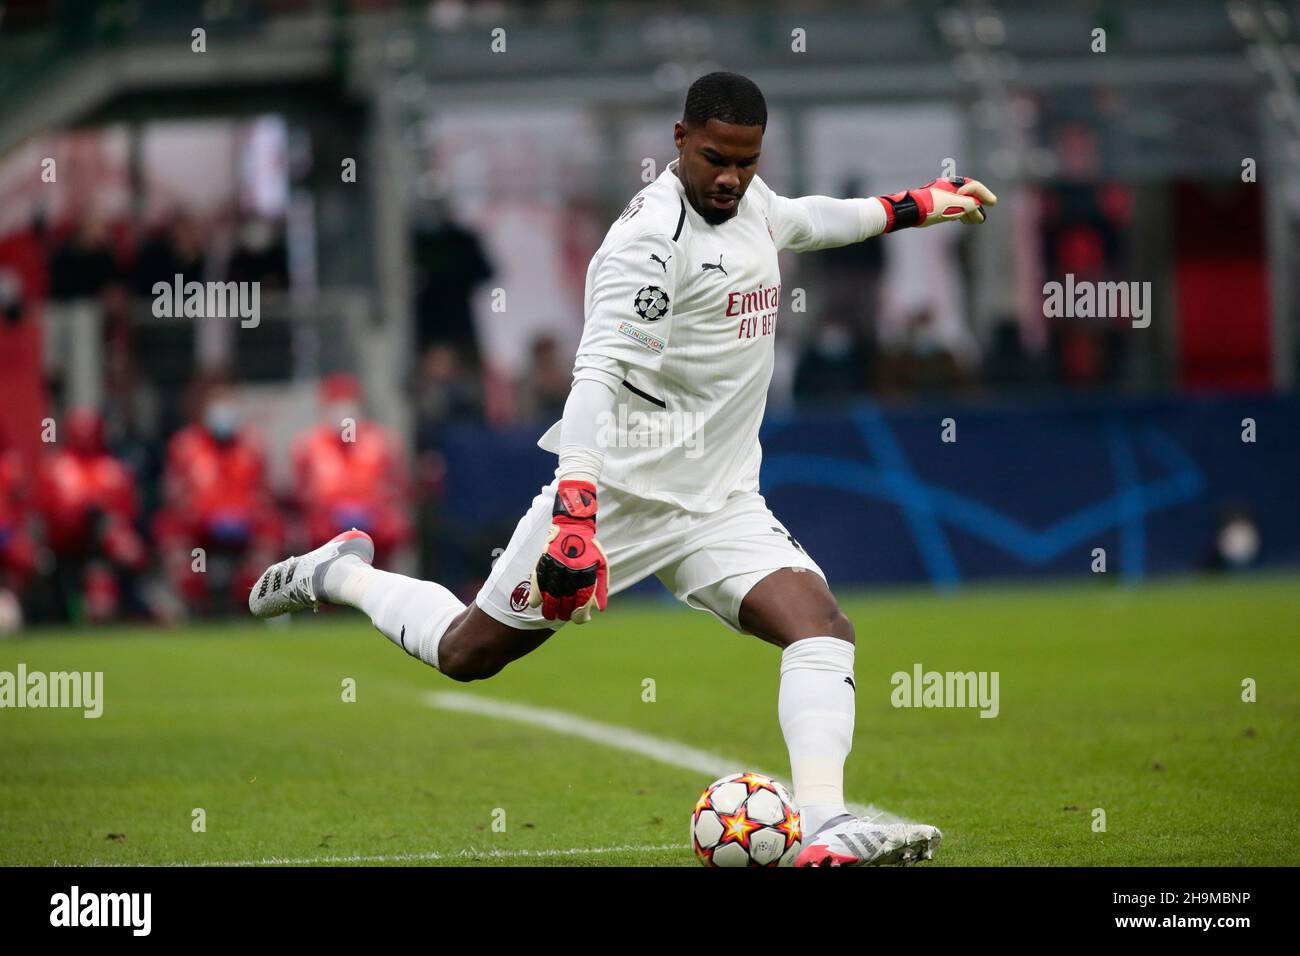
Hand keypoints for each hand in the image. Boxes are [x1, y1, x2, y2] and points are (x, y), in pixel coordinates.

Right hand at [528, 479, 608, 623]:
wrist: (573, 525)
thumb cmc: (589, 548)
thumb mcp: (601, 565)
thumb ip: (600, 588)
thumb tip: (599, 609)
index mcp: (586, 573)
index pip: (583, 601)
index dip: (581, 615)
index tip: (580, 619)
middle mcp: (570, 571)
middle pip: (565, 601)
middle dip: (564, 613)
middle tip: (563, 616)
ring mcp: (556, 567)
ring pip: (549, 595)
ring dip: (548, 609)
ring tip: (550, 614)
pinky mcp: (543, 562)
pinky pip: (537, 583)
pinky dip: (535, 596)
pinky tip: (535, 604)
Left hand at [878, 177, 996, 231]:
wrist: (910, 211)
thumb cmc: (932, 206)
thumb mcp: (956, 206)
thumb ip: (970, 205)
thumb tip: (977, 207)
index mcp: (954, 184)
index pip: (974, 187)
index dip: (985, 195)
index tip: (993, 203)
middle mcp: (948, 187)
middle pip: (967, 196)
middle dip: (976, 207)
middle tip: (981, 218)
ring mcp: (941, 195)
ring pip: (959, 202)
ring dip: (967, 212)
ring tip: (972, 222)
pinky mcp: (934, 203)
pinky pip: (951, 206)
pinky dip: (958, 213)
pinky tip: (960, 220)